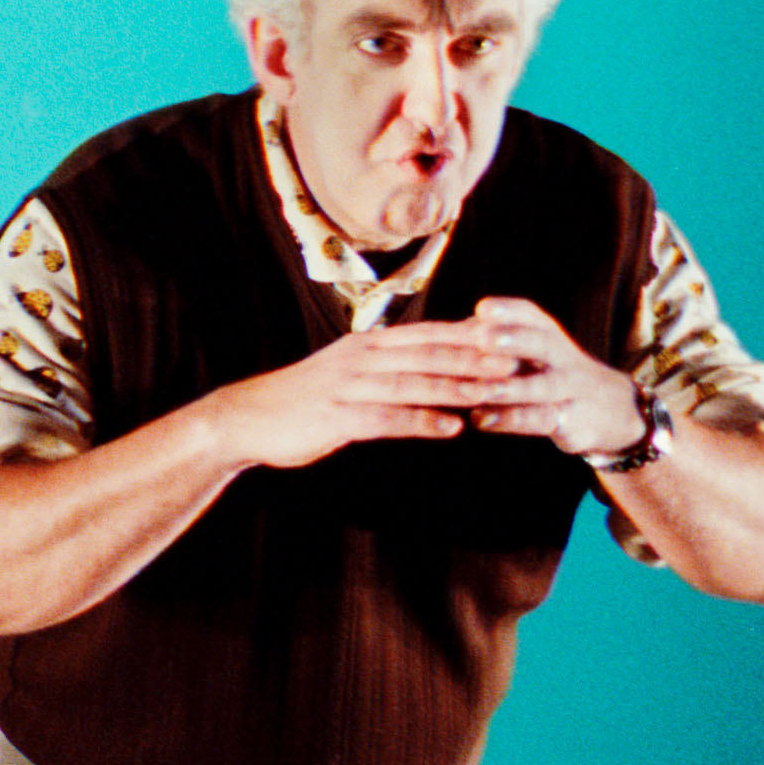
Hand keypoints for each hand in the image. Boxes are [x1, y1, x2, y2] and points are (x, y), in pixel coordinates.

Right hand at [207, 319, 527, 469]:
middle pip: (426, 354)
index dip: (469, 336)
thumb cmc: (301, 399)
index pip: (427, 335)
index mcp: (365, 345)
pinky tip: (451, 429)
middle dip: (474, 357)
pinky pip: (387, 418)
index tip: (509, 339)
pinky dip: (422, 422)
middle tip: (517, 361)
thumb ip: (383, 366)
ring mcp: (348, 387)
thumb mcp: (345, 373)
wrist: (246, 418)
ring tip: (494, 393)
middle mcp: (360, 359)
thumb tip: (426, 363)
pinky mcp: (337, 417)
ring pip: (412, 383)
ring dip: (456, 387)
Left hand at [460, 297, 649, 460]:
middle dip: (513, 339)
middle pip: (541, 343)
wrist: (609, 409)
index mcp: (547, 334)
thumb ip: (490, 340)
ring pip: (540, 386)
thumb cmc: (550, 372)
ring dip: (507, 388)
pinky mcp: (571, 420)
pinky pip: (540, 419)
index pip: (531, 316)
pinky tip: (480, 420)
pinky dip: (510, 420)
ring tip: (475, 390)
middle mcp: (561, 356)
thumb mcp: (529, 350)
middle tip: (483, 336)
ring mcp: (569, 389)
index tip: (481, 308)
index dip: (509, 312)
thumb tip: (434, 331)